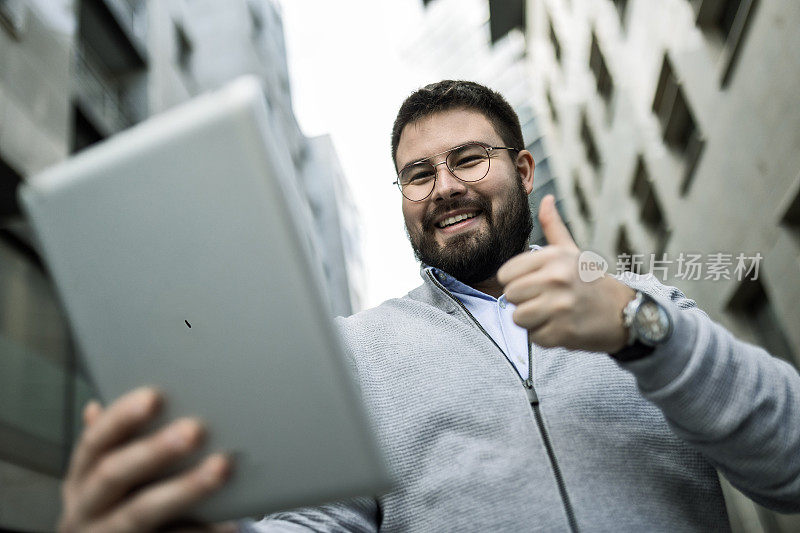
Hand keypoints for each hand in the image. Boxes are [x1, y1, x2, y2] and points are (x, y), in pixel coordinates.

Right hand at [58, 387, 234, 532]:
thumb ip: (119, 439)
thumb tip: (109, 401)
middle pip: (113, 475)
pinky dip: (197, 529)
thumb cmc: (127, 498)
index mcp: (81, 477)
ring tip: (220, 468)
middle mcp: (84, 508)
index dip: (121, 418)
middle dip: (154, 451)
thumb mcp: (113, 470)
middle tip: (195, 430)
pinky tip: (225, 519)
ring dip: (184, 488)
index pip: (94, 442)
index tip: (154, 396)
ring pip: (142, 511)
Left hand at [497, 195, 634, 352]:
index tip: (534, 284)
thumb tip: (545, 199)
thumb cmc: (590, 281)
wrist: (625, 313)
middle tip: (546, 300)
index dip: (515, 282)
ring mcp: (560, 306)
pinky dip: (545, 336)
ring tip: (553, 314)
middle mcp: (556, 278)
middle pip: (510, 296)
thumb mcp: (572, 252)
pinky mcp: (563, 331)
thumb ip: (553, 227)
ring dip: (532, 320)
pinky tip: (562, 326)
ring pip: (518, 318)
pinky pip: (534, 337)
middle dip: (524, 301)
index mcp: (553, 257)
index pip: (505, 274)